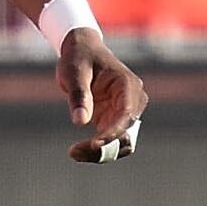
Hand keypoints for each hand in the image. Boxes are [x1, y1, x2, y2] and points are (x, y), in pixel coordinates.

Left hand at [58, 29, 146, 162]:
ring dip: (101, 153)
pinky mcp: (114, 120)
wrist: (82, 51)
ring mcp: (125, 112)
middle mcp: (132, 100)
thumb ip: (78, 95)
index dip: (113, 132)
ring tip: (74, 153)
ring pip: (120, 143)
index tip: (94, 144)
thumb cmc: (78, 58)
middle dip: (105, 148)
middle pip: (127, 134)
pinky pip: (110, 141)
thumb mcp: (74, 72)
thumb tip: (80, 122)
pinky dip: (96, 150)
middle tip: (75, 152)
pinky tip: (76, 151)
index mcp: (127, 84)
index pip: (127, 114)